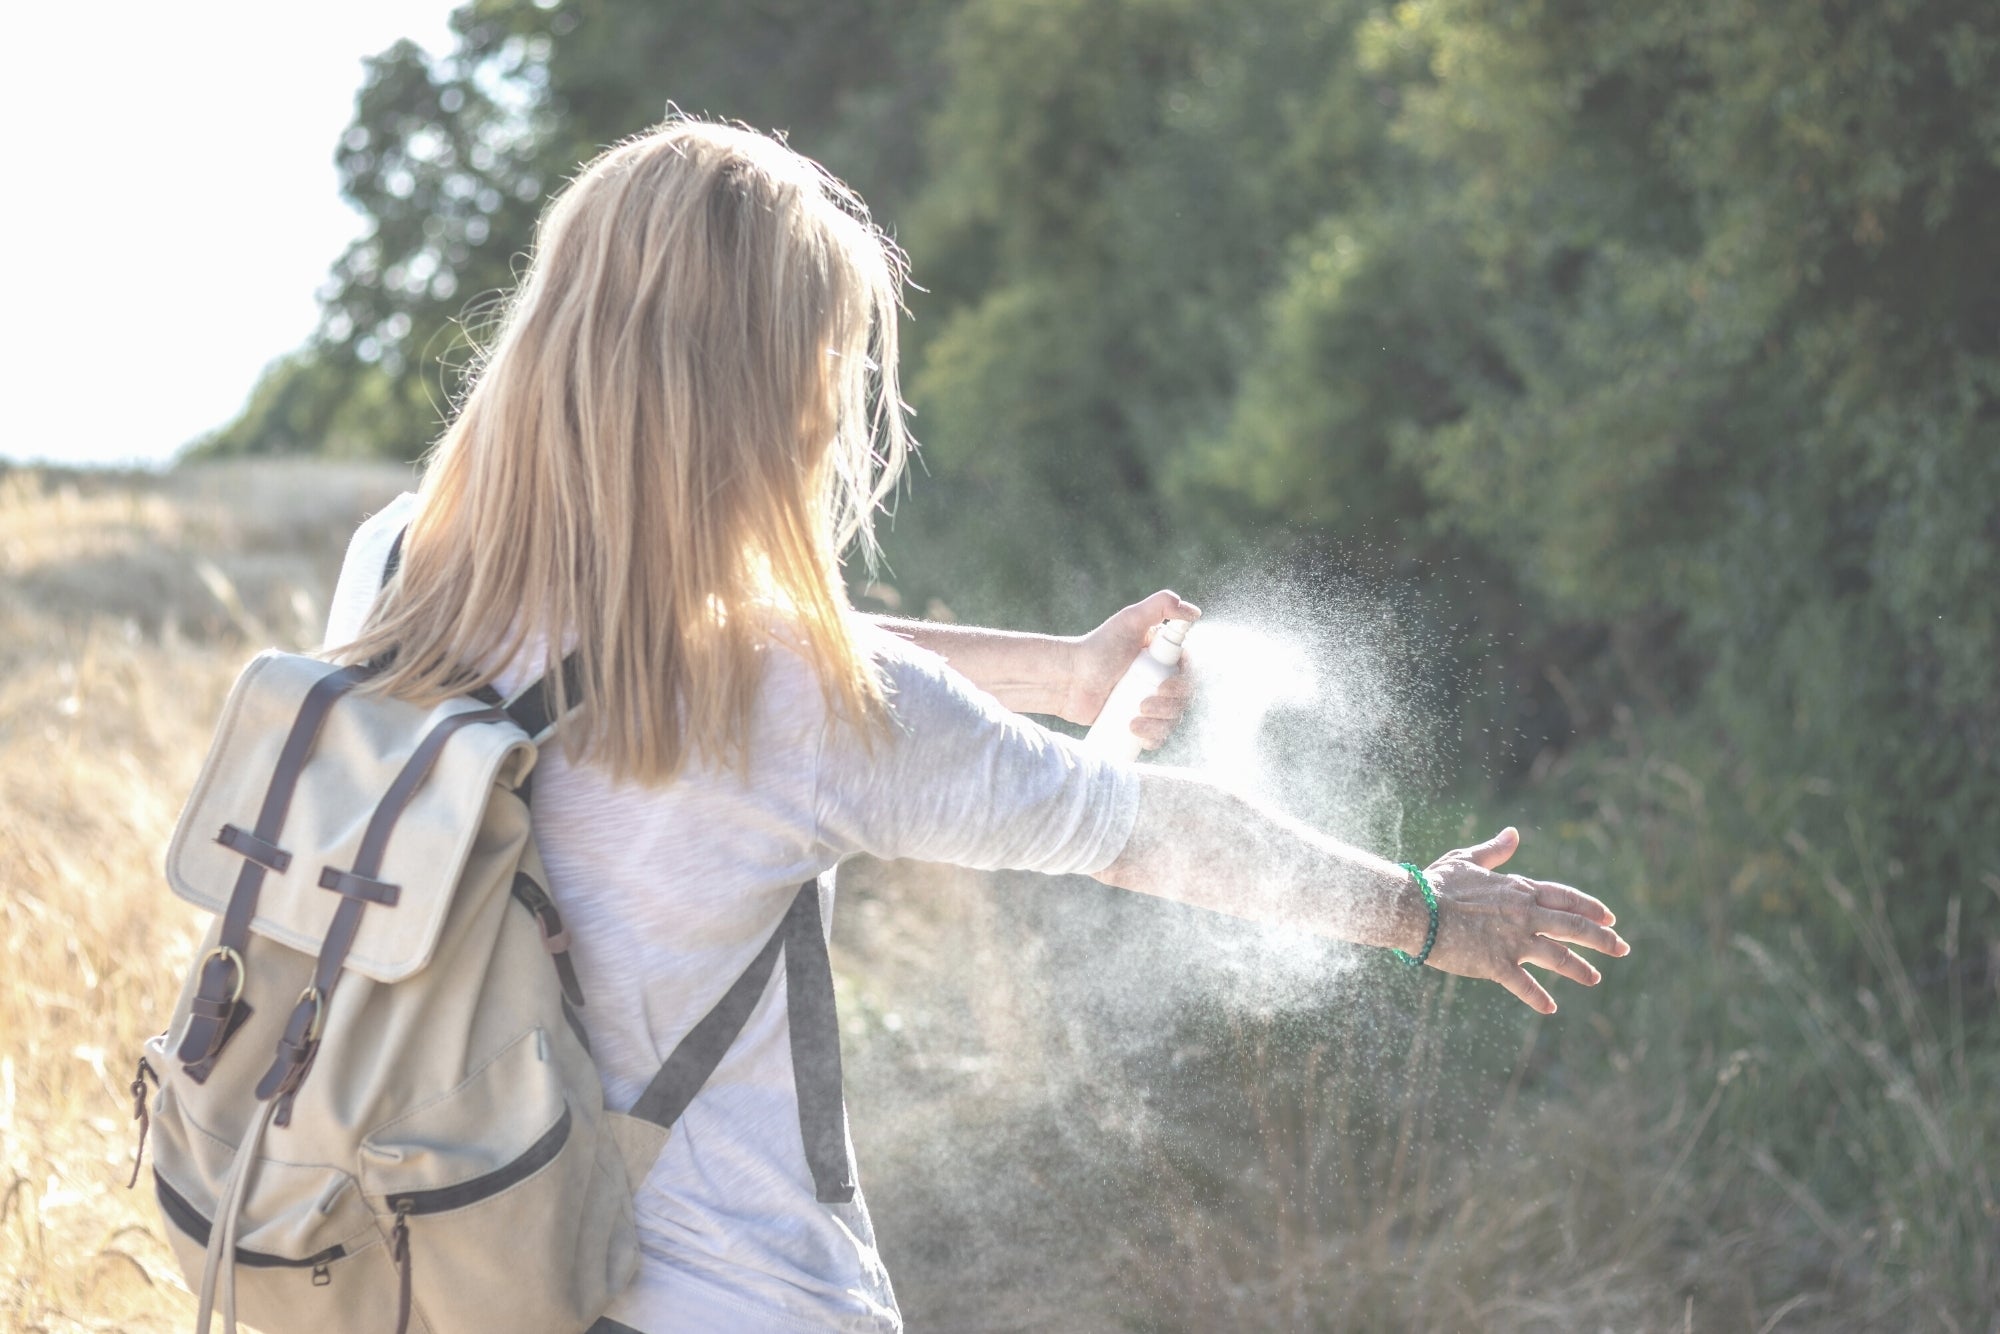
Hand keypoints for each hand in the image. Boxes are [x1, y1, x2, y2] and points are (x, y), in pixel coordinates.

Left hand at [1059, 590, 1200, 746]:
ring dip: (1160, 725)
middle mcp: (1161, 679)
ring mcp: (1149, 702)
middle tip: (1143, 704)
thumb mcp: (1130, 620)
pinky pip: (1157, 737)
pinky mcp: (1136, 722)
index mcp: (1165, 658)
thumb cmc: (1098, 647)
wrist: (1069, 679)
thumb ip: (1162, 606)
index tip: (1164, 686)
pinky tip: (1138, 735)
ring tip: (1133, 720)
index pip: (1190, 674)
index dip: (1184, 684)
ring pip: (1172, 720)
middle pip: (1183, 700)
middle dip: (1169, 706)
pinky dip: (1153, 739)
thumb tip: (1196, 612)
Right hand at [1419, 827, 1629, 1012]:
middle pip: (1574, 927)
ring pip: (1558, 957)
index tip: (1610, 918)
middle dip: (1602, 939)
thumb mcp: (1467, 860)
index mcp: (1520, 890)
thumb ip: (1495, 850)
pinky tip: (1550, 1008)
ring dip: (1580, 969)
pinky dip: (1538, 998)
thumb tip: (1514, 833)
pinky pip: (1524, 985)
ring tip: (1595, 979)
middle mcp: (1525, 915)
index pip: (1566, 898)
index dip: (1591, 908)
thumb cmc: (1437, 884)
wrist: (1414, 908)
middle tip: (1623, 948)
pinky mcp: (1496, 964)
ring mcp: (1513, 941)